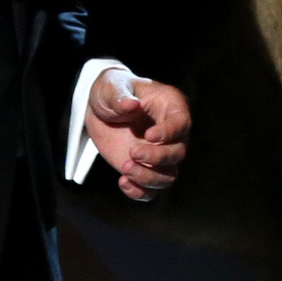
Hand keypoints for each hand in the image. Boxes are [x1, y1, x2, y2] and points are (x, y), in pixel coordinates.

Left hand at [85, 69, 189, 201]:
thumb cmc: (112, 91)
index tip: (149, 135)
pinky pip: (152, 191)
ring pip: (168, 177)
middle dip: (157, 157)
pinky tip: (123, 182)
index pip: (181, 124)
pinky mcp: (147, 170)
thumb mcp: (111, 88)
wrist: (100, 110)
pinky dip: (140, 192)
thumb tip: (131, 105)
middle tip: (132, 152)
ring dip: (148, 177)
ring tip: (124, 168)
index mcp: (171, 106)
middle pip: (178, 153)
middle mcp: (172, 133)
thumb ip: (120, 97)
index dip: (169, 133)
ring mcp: (161, 154)